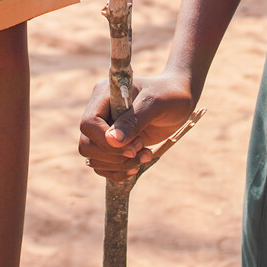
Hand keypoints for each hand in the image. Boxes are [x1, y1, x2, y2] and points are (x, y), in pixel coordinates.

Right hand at [76, 68, 196, 182]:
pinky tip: (139, 163)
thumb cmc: (169, 95)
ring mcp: (105, 129)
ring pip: (94, 159)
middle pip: (87, 145)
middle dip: (114, 156)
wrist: (180, 99)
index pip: (89, 124)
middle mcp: (100, 112)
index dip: (106, 141)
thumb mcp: (155, 104)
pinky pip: (104, 167)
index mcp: (104, 95)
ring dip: (120, 165)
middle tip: (141, 149)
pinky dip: (120, 172)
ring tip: (146, 155)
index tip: (134, 146)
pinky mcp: (113, 145)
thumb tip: (112, 140)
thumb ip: (133, 121)